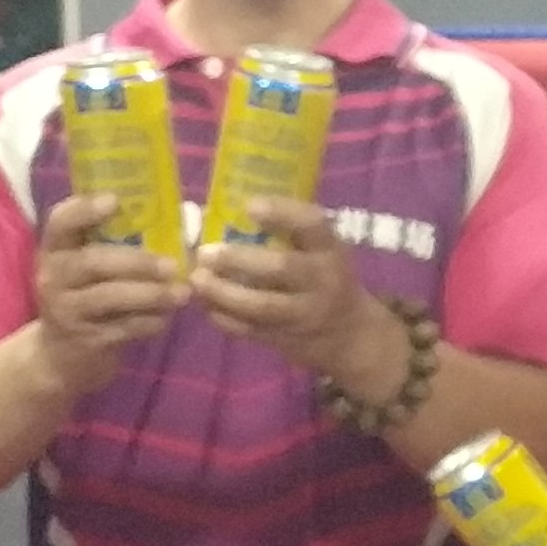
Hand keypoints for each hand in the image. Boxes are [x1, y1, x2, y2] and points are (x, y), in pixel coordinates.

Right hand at [29, 194, 188, 397]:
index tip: (114, 201)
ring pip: (108, 297)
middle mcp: (54, 276)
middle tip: (173, 265)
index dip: (84, 210)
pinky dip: (148, 322)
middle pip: (93, 262)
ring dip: (149, 294)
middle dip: (137, 262)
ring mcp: (66, 309)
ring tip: (181, 294)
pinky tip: (167, 318)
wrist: (62, 354)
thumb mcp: (93, 267)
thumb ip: (127, 241)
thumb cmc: (89, 295)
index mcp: (56, 249)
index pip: (60, 222)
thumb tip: (190, 214)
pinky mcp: (83, 339)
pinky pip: (121, 328)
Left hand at [187, 197, 381, 382]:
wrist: (349, 333)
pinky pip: (251, 330)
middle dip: (238, 259)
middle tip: (205, 252)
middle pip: (281, 267)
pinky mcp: (287, 338)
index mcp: (330, 249)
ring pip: (262, 305)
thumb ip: (284, 234)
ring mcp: (304, 313)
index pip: (312, 225)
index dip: (282, 213)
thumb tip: (215, 213)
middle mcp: (321, 279)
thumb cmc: (323, 276)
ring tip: (196, 280)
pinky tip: (206, 305)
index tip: (249, 207)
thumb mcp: (319, 250)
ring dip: (224, 292)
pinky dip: (224, 318)